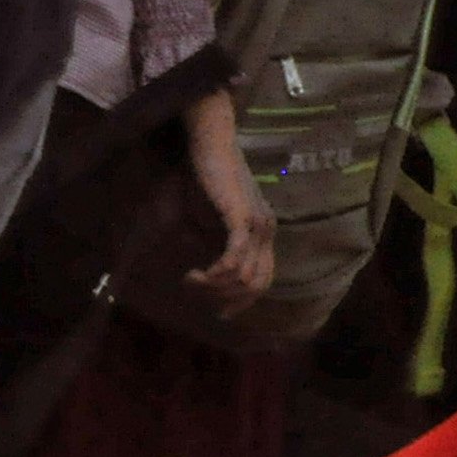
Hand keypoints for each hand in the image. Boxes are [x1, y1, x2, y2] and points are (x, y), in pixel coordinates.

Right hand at [181, 86, 276, 308]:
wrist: (207, 143)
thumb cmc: (201, 173)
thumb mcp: (204, 213)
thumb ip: (205, 234)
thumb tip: (192, 254)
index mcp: (261, 232)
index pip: (263, 278)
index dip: (243, 301)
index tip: (220, 313)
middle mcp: (266, 232)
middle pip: (257, 284)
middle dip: (228, 299)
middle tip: (200, 296)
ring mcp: (257, 226)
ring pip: (245, 276)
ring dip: (215, 286)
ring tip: (190, 278)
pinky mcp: (242, 218)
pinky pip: (235, 260)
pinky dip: (217, 274)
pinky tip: (199, 274)